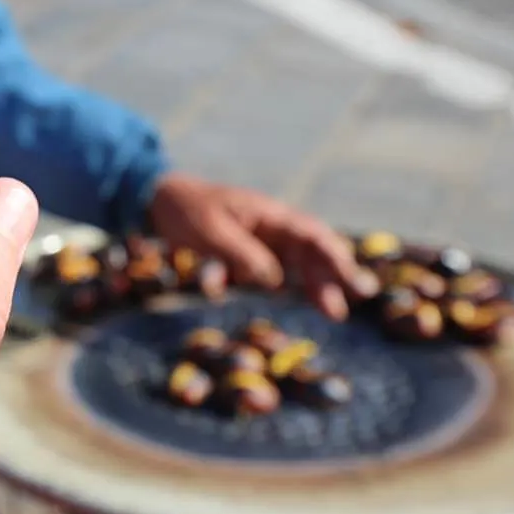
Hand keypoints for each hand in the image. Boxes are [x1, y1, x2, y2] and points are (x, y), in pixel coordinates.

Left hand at [147, 172, 375, 319]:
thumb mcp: (211, 231)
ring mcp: (262, 242)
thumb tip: (276, 282)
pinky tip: (296, 303)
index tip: (353, 282)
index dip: (335, 259)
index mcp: (270, 215)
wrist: (160, 201)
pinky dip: (286, 287)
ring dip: (315, 286)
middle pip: (311, 253)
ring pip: (298, 265)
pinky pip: (272, 273)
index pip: (312, 235)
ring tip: (332, 312)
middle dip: (331, 278)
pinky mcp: (248, 256)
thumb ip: (243, 254)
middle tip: (341, 311)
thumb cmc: (187, 210)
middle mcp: (273, 228)